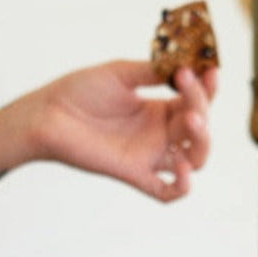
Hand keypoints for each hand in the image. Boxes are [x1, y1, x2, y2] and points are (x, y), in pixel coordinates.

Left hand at [21, 60, 217, 201]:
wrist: (49, 114)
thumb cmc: (79, 92)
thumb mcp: (120, 73)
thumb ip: (152, 71)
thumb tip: (183, 63)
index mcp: (159, 109)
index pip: (196, 103)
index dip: (207, 88)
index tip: (208, 69)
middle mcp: (159, 135)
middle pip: (200, 131)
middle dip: (203, 108)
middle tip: (189, 88)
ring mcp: (149, 156)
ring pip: (194, 161)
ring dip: (202, 142)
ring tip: (191, 122)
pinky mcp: (135, 175)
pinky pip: (167, 192)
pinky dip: (182, 186)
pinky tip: (179, 166)